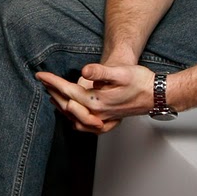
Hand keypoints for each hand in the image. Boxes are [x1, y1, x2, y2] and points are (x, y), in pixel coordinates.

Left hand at [39, 61, 155, 133]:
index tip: (40, 74)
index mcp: (98, 101)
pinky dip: (71, 117)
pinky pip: (83, 124)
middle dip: (52, 91)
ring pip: (72, 116)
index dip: (52, 81)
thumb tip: (84, 72)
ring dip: (59, 105)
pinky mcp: (106, 121)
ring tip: (50, 93)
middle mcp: (97, 113)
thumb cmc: (140, 82)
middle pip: (66, 104)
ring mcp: (101, 119)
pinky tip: (68, 109)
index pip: (68, 91)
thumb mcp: (121, 72)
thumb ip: (101, 72)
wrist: (156, 94)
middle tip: (42, 80)